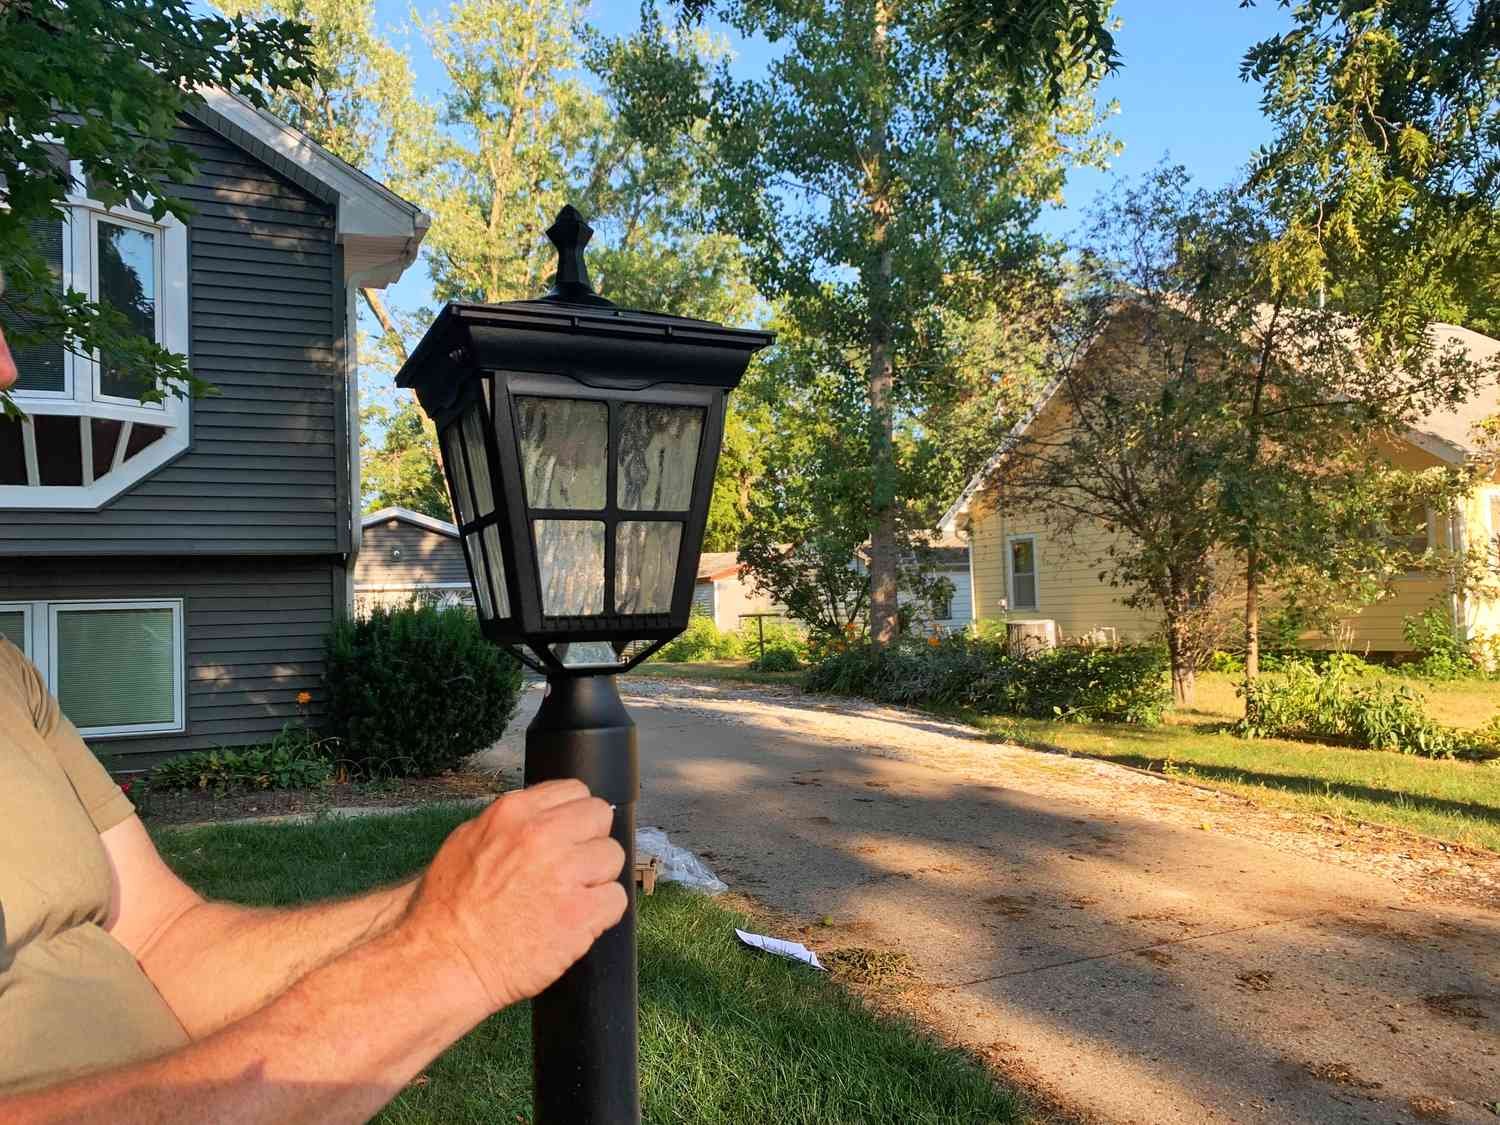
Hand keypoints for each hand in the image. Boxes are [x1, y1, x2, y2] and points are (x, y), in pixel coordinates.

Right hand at [402, 780, 626, 1013]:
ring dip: (596, 879)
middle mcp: (543, 835)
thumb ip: (511, 825)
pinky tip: (574, 924)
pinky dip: (601, 914)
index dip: (573, 818)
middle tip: (571, 871)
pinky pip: (616, 900)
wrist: (443, 960)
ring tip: (567, 901)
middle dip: (589, 842)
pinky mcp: (580, 913)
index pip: (575, 791)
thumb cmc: (447, 908)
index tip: (567, 839)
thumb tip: (542, 819)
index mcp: (515, 813)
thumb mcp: (467, 841)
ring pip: (612, 857)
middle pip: (600, 816)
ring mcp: (565, 873)